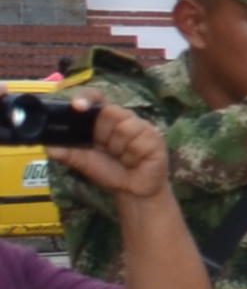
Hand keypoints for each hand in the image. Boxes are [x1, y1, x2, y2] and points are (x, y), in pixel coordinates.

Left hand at [48, 101, 168, 205]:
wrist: (132, 191)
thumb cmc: (109, 171)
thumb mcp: (83, 162)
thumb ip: (67, 152)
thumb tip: (48, 146)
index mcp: (102, 118)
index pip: (96, 97)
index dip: (86, 97)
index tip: (77, 106)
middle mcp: (122, 117)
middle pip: (109, 112)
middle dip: (102, 134)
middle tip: (106, 149)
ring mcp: (141, 126)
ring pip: (124, 128)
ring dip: (118, 148)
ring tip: (122, 158)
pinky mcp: (155, 138)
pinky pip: (139, 142)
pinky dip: (132, 156)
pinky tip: (134, 161)